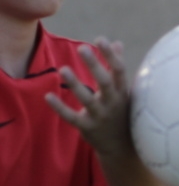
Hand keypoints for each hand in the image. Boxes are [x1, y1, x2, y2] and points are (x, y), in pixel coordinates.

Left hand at [45, 38, 132, 157]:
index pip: (120, 71)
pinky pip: (72, 118)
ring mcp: (101, 117)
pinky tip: (47, 96)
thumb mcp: (124, 91)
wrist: (122, 146)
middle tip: (82, 48)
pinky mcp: (88, 128)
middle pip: (105, 82)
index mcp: (123, 92)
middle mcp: (114, 103)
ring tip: (63, 70)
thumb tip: (117, 43)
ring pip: (88, 100)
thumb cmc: (121, 111)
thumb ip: (118, 67)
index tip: (100, 39)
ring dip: (75, 85)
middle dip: (95, 65)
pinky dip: (60, 108)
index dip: (110, 55)